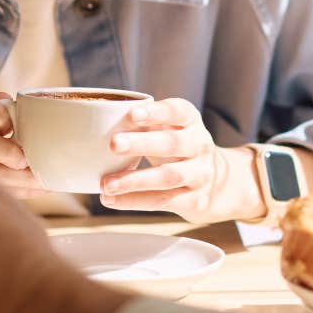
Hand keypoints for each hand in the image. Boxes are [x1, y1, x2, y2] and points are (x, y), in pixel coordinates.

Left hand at [99, 97, 263, 223]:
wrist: (219, 184)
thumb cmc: (180, 150)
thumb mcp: (172, 129)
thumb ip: (144, 124)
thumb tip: (93, 123)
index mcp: (192, 122)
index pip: (178, 111)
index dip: (156, 112)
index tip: (132, 114)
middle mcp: (200, 146)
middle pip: (172, 144)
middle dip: (142, 144)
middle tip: (113, 144)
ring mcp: (200, 175)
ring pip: (168, 177)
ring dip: (134, 180)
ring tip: (105, 183)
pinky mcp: (195, 201)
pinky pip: (163, 201)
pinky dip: (135, 201)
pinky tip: (112, 199)